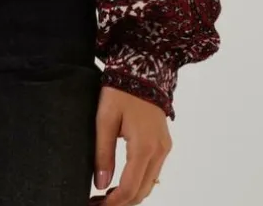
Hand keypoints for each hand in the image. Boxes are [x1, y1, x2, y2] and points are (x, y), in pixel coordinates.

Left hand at [91, 86, 171, 204]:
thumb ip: (103, 153)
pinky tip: (122, 183)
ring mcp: (164, 148)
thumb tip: (101, 184)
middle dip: (121, 203)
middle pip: (142, 191)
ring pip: (149, 184)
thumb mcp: (105, 119)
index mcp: (144, 147)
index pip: (130, 188)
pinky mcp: (163, 144)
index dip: (113, 203)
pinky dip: (139, 183)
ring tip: (106, 196)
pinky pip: (153, 172)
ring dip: (130, 195)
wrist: (143, 69)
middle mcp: (159, 151)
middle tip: (98, 203)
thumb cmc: (120, 91)